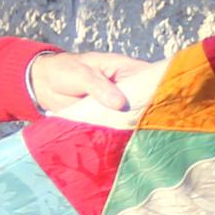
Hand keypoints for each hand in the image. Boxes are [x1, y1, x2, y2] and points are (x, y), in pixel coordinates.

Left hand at [27, 49, 159, 126]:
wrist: (43, 85)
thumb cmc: (64, 71)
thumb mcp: (82, 74)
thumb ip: (99, 87)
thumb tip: (120, 103)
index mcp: (125, 69)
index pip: (151, 76)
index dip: (162, 87)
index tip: (171, 102)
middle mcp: (126, 87)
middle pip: (147, 99)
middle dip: (153, 112)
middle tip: (161, 127)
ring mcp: (118, 105)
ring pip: (135, 116)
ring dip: (139, 126)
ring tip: (151, 139)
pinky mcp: (109, 119)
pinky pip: (120, 127)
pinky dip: (124, 134)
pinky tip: (132, 145)